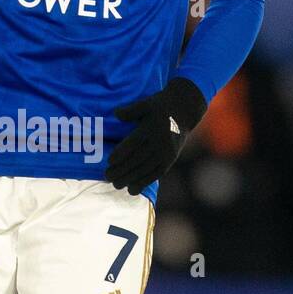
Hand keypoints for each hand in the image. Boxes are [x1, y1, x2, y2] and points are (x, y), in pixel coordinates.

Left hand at [104, 76, 206, 194]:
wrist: (185, 109)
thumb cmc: (160, 106)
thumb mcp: (146, 103)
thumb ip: (131, 110)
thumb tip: (116, 114)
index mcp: (151, 128)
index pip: (134, 143)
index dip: (121, 153)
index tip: (109, 161)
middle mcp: (160, 142)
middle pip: (138, 159)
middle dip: (122, 170)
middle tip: (107, 176)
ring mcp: (166, 152)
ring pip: (146, 169)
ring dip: (130, 179)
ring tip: (116, 185)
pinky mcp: (171, 159)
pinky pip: (157, 174)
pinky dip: (144, 182)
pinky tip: (132, 190)